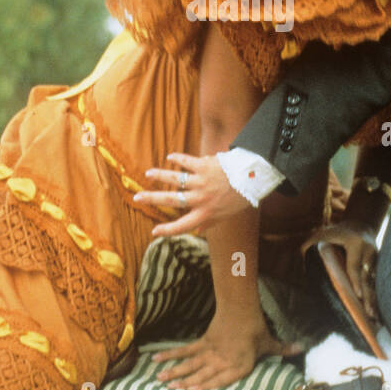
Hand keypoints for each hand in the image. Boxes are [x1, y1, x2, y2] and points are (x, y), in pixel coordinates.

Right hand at [138, 152, 252, 236]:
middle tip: (137, 198)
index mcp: (205, 214)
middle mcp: (200, 199)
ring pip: (175, 179)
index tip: (154, 232)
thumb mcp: (225, 216)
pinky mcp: (204, 166)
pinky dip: (178, 159)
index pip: (182, 226)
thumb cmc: (239, 198)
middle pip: (171, 200)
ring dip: (160, 176)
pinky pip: (187, 162)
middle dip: (152, 199)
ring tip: (148, 174)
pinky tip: (170, 157)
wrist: (253, 178)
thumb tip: (197, 230)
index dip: (167, 230)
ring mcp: (201, 182)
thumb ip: (209, 222)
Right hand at [151, 316, 302, 389]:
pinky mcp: (203, 341)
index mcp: (237, 366)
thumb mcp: (270, 342)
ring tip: (160, 379)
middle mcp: (221, 361)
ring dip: (174, 372)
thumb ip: (283, 349)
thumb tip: (301, 348)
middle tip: (169, 388)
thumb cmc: (256, 328)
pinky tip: (158, 357)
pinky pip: (186, 350)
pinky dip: (172, 353)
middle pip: (200, 374)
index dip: (205, 386)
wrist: (242, 308)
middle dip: (184, 382)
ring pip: (190, 364)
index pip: (219, 380)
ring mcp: (210, 352)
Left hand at [302, 220, 379, 321]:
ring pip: (375, 282)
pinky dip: (376, 297)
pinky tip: (377, 311)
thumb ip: (311, 245)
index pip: (354, 266)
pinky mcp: (379, 265)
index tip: (358, 296)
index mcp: (356, 243)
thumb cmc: (335, 232)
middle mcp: (369, 251)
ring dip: (374, 300)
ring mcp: (377, 258)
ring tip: (374, 317)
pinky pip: (378, 283)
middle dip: (368, 296)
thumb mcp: (323, 234)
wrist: (361, 224)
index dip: (356, 281)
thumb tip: (298, 261)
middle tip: (369, 314)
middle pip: (368, 277)